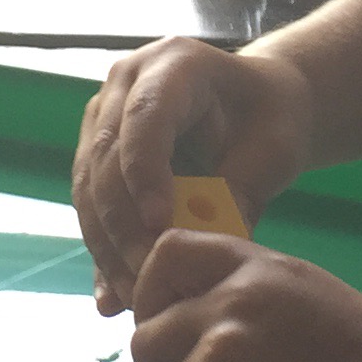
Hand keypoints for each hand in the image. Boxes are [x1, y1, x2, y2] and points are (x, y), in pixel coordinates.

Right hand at [73, 38, 314, 312]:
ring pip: (88, 188)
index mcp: (174, 63)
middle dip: (125, 225)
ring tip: (137, 298)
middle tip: (152, 279)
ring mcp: (102, 115)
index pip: (146, 118)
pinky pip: (89, 207)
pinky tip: (114, 298)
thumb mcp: (273, 151)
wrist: (253, 107)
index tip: (160, 226)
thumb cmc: (271, 120)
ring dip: (109, 248)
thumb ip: (238, 193)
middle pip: (107, 158)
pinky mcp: (94, 153)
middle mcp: (125, 81)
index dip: (145, 172)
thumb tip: (201, 252)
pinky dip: (103, 254)